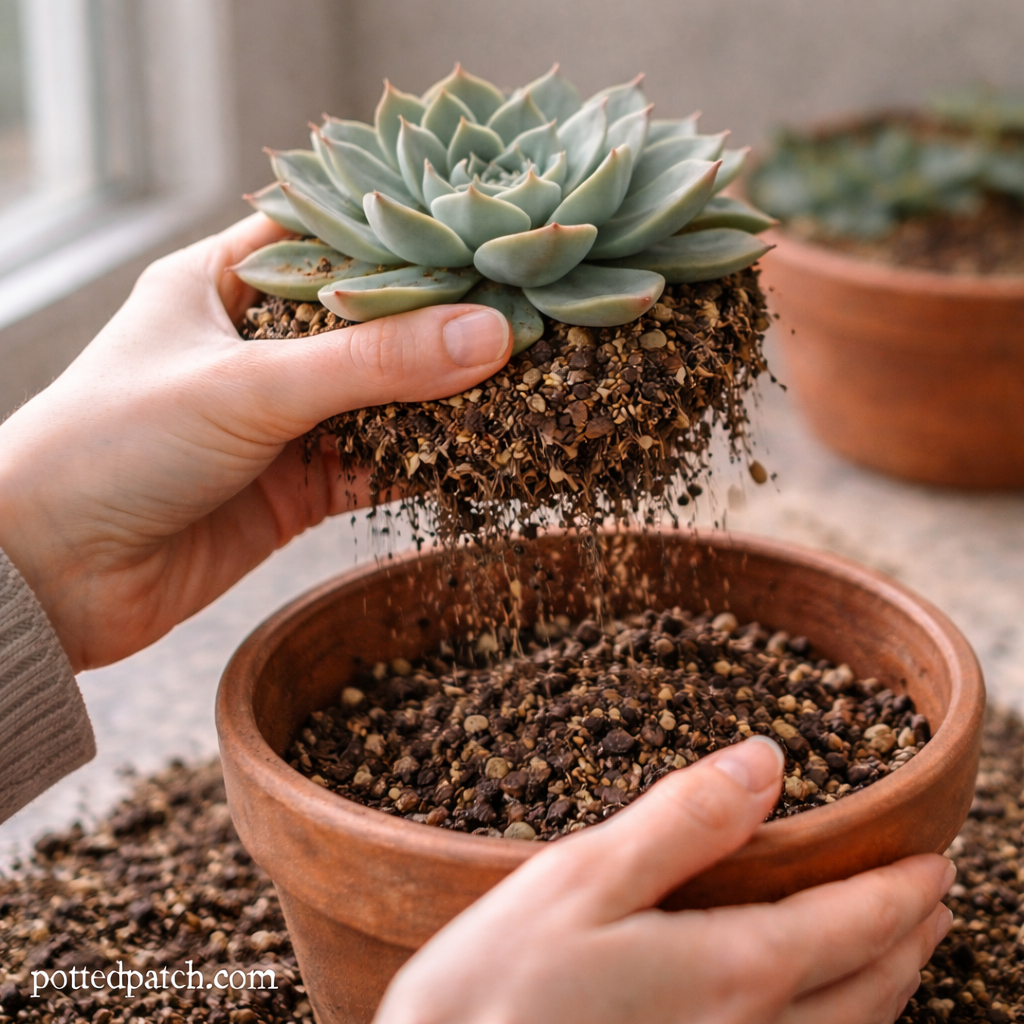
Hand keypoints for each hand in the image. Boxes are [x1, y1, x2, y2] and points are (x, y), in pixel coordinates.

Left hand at [0, 214, 511, 669]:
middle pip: (370, 325)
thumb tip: (492, 336)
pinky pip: (375, 467)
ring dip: (442, 401)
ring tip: (523, 386)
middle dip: (442, 328)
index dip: (406, 238)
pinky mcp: (294, 488)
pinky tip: (480, 458)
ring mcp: (280, 422)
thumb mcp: (248, 387)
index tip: (486, 238)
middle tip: (525, 317)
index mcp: (222, 285)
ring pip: (382, 400)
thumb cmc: (115, 445)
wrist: (50, 579)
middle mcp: (257, 349)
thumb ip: (371, 364)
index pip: (332, 239)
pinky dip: (423, 465)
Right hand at [376, 737, 953, 1023]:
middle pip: (869, 990)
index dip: (901, 890)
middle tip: (939, 904)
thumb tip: (767, 761)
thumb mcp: (584, 878)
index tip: (937, 861)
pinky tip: (822, 1016)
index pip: (851, 925)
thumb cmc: (497, 989)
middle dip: (913, 941)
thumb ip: (683, 820)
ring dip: (891, 991)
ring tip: (903, 954)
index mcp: (732, 972)